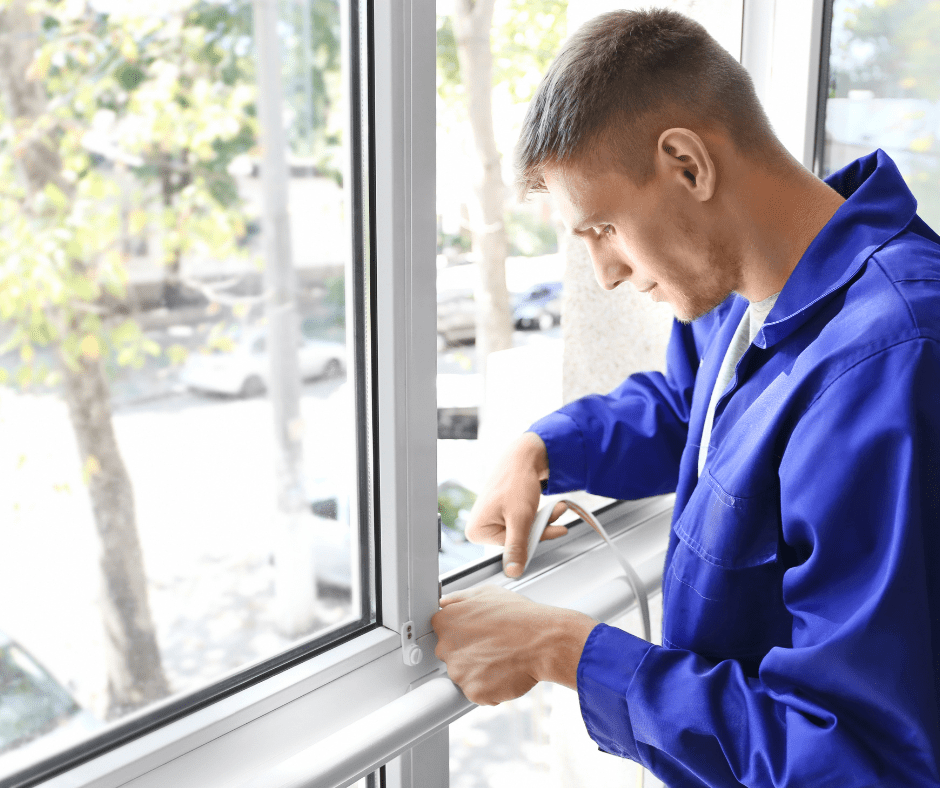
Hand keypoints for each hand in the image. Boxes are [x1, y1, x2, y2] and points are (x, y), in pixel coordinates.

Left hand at [432, 585, 597, 704]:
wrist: (544, 641)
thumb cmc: (520, 616)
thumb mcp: (487, 593)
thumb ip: (460, 598)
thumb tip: (445, 602)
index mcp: (445, 621)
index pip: (440, 631)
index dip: (459, 633)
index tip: (473, 635)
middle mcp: (446, 647)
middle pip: (450, 655)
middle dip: (468, 653)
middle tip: (493, 646)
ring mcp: (459, 672)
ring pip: (464, 675)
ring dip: (480, 671)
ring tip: (503, 658)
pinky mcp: (473, 692)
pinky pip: (479, 693)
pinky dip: (491, 687)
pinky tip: (506, 673)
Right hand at [464, 432, 568, 577]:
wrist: (524, 455)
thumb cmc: (516, 481)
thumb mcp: (520, 518)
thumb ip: (517, 547)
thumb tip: (513, 573)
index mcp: (477, 531)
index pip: (511, 548)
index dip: (533, 538)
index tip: (550, 528)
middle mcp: (481, 527)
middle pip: (518, 540)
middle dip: (541, 528)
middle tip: (557, 513)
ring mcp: (492, 520)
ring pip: (525, 532)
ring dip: (544, 521)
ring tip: (558, 508)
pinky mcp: (503, 514)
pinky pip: (524, 523)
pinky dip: (539, 516)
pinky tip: (553, 508)